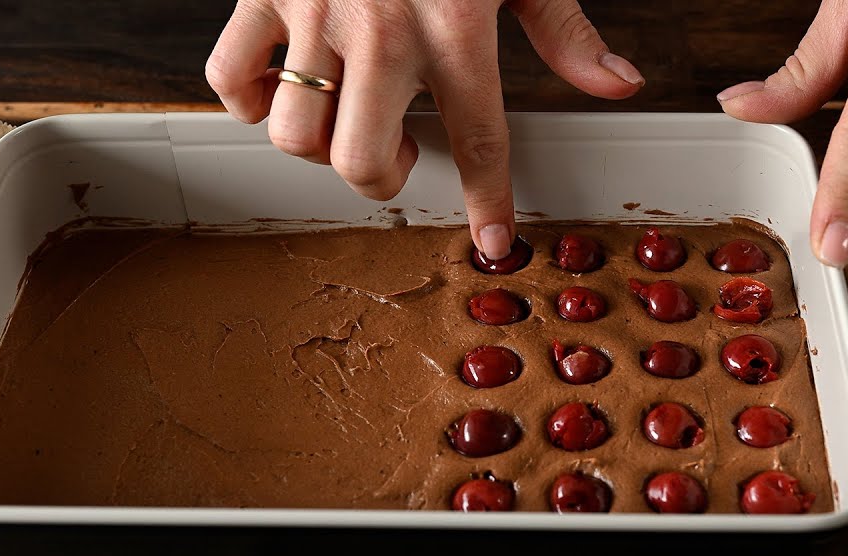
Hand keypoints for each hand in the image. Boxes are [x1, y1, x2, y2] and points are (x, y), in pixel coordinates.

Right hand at [206, 0, 644, 258]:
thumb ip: (564, 30)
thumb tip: (616, 82)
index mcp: (454, 26)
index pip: (479, 140)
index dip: (487, 201)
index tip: (490, 241)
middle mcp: (381, 28)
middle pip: (363, 161)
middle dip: (383, 179)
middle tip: (401, 154)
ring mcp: (314, 10)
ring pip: (296, 131)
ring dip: (323, 145)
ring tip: (349, 118)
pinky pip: (231, 73)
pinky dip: (249, 98)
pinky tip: (284, 88)